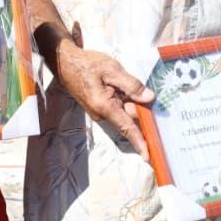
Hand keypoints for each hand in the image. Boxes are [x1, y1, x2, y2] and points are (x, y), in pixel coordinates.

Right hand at [55, 43, 154, 159]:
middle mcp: (102, 114)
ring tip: (134, 89)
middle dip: (142, 111)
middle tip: (154, 100)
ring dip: (134, 103)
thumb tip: (149, 98)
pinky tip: (126, 87)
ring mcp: (100, 112)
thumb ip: (132, 85)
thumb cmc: (86, 65)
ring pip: (125, 112)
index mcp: (105, 106)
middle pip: (129, 118)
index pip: (127, 128)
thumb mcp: (112, 70)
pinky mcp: (100, 107)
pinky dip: (127, 101)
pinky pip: (119, 108)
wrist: (66, 63)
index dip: (139, 142)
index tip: (148, 156)